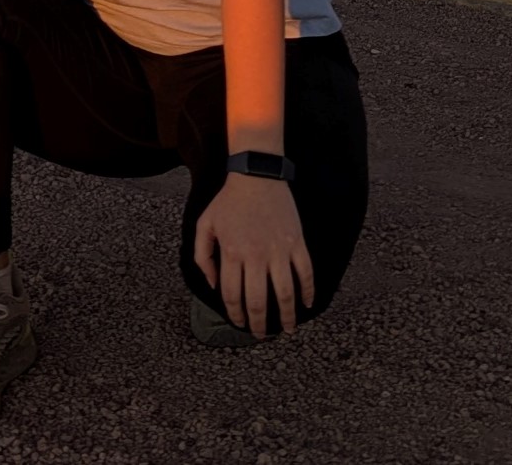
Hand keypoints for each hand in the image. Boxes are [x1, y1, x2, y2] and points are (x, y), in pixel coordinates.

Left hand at [192, 174, 314, 338]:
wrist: (256, 175)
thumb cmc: (228, 201)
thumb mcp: (205, 225)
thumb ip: (202, 257)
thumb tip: (213, 284)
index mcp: (232, 253)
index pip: (233, 296)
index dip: (235, 315)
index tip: (240, 323)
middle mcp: (256, 255)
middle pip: (258, 301)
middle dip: (259, 324)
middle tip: (261, 335)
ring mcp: (279, 249)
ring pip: (285, 293)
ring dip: (287, 316)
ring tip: (287, 329)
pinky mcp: (296, 242)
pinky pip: (306, 272)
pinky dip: (308, 291)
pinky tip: (307, 304)